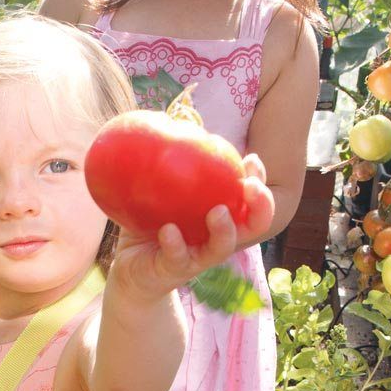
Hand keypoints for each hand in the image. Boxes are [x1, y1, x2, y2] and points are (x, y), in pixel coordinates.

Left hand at [109, 154, 274, 301]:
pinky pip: (178, 258)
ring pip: (222, 247)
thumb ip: (169, 164)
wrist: (130, 270)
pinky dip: (175, 244)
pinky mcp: (174, 271)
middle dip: (261, 206)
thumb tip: (168, 119)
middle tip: (250, 187)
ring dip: (225, 229)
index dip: (259, 180)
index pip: (252, 199)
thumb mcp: (161, 192)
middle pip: (254, 225)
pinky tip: (168, 230)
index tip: (251, 160)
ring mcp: (197, 257)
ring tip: (217, 211)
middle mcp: (216, 238)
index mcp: (222, 216)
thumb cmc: (151, 226)